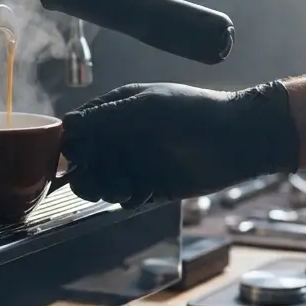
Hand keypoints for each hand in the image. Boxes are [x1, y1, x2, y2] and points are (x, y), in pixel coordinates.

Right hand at [61, 81, 299, 206]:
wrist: (238, 139)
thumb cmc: (194, 113)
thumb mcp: (149, 106)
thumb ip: (108, 116)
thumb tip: (68, 123)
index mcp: (118, 111)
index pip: (79, 130)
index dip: (72, 147)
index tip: (79, 160)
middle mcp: (123, 137)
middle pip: (85, 163)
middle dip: (89, 175)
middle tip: (103, 184)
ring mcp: (137, 162)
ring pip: (102, 183)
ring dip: (108, 190)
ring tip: (128, 189)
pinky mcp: (153, 186)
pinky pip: (126, 198)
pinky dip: (130, 199)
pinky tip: (146, 193)